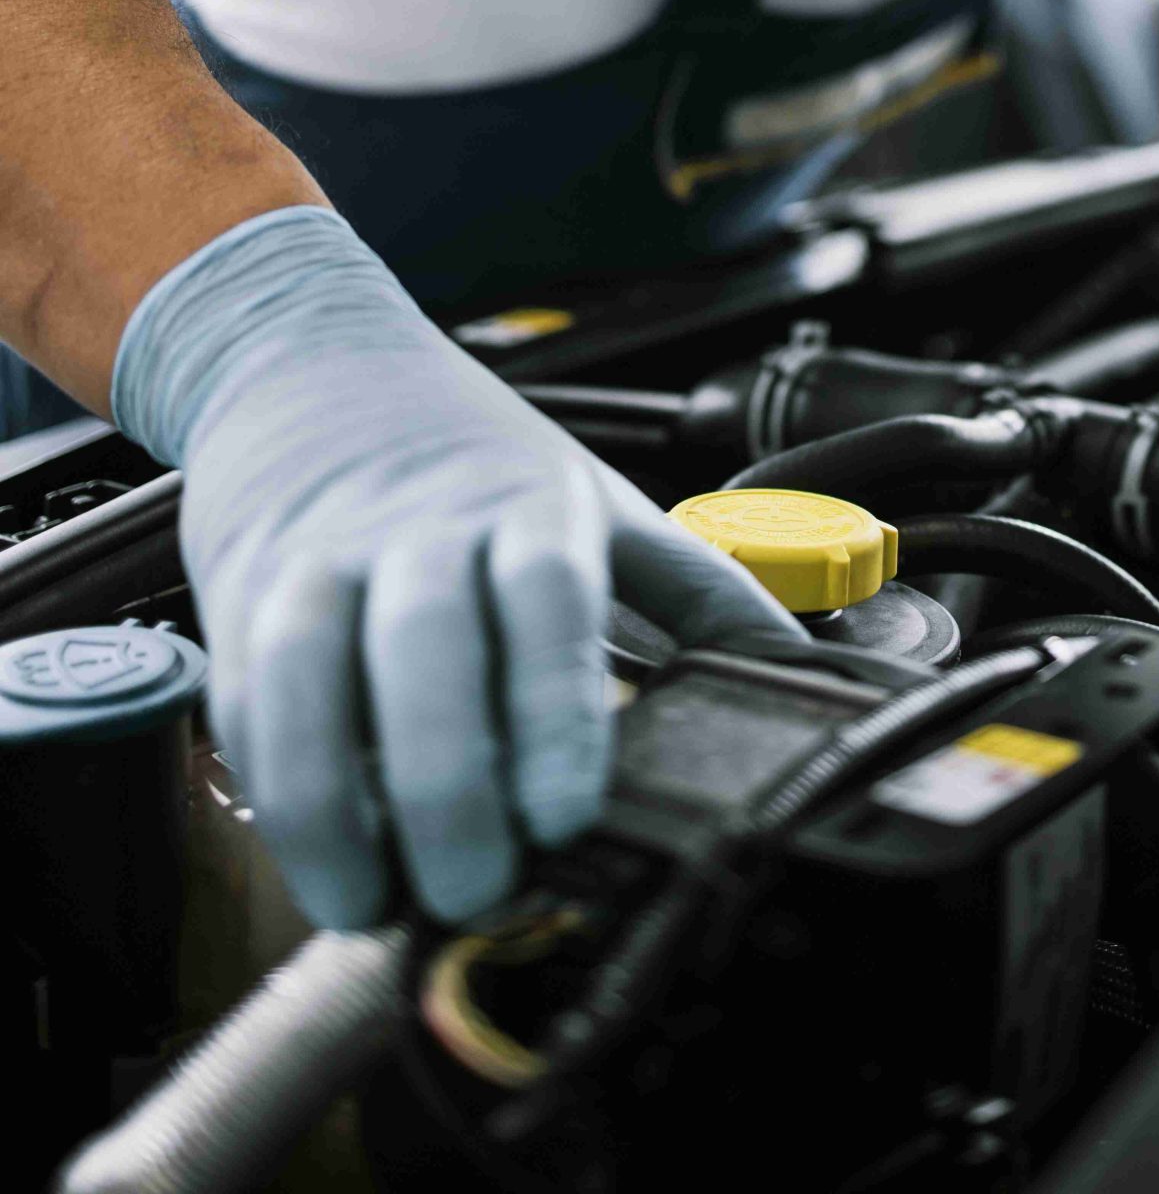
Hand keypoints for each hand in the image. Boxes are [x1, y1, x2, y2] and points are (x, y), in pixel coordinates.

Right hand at [114, 208, 800, 929]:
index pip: (546, 596)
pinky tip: (314, 853)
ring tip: (370, 903)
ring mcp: (322, 556)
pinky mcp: (243, 592)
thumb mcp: (596, 500)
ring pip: (311, 670)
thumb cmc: (471, 450)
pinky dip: (272, 784)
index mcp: (525, 504)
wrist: (311, 356)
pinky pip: (248, 693)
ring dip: (333, 801)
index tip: (568, 815)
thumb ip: (696, 591)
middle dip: (449, 783)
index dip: (555, 708)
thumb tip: (814, 684)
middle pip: (428, 645)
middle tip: (478, 890)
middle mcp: (420, 525)